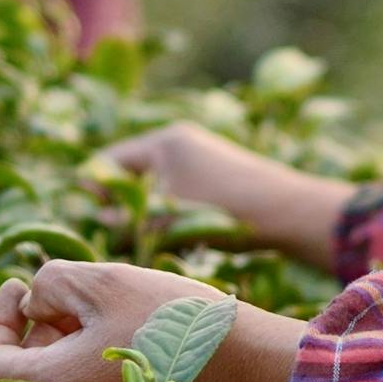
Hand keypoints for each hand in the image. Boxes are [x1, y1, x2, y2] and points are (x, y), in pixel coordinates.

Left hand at [0, 258, 304, 381]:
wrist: (257, 374)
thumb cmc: (179, 324)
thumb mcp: (106, 281)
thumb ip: (51, 283)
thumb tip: (33, 301)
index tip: (18, 288)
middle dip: (31, 336)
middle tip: (62, 297)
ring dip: (61, 356)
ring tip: (98, 315)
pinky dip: (90, 379)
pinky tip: (124, 346)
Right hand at [104, 123, 353, 270]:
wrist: (289, 212)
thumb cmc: (223, 210)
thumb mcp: (165, 219)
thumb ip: (125, 221)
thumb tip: (99, 220)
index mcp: (164, 142)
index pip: (110, 161)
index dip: (94, 190)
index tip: (93, 221)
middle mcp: (182, 141)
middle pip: (133, 171)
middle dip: (121, 202)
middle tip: (113, 233)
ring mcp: (203, 156)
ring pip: (158, 185)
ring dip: (147, 211)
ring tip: (142, 239)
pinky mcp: (219, 176)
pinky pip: (180, 192)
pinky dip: (171, 212)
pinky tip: (176, 239)